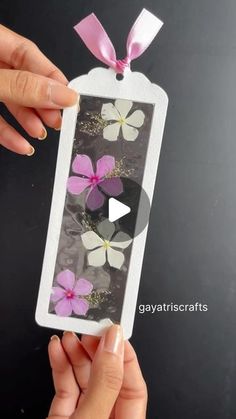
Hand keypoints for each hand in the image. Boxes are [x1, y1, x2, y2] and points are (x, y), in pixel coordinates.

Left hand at [0, 24, 77, 154]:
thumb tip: (61, 94)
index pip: (28, 54)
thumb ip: (22, 87)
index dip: (52, 76)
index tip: (70, 99)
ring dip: (29, 120)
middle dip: (43, 103)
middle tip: (58, 120)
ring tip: (42, 133)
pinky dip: (8, 134)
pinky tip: (21, 145)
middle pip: (24, 80)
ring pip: (11, 101)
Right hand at [48, 325, 146, 418]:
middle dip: (96, 350)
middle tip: (88, 328)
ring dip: (75, 353)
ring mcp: (85, 418)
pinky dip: (61, 366)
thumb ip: (104, 382)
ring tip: (69, 335)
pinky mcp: (62, 418)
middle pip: (108, 378)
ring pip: (85, 379)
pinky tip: (57, 349)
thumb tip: (114, 343)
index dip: (124, 355)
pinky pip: (65, 387)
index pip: (134, 386)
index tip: (112, 331)